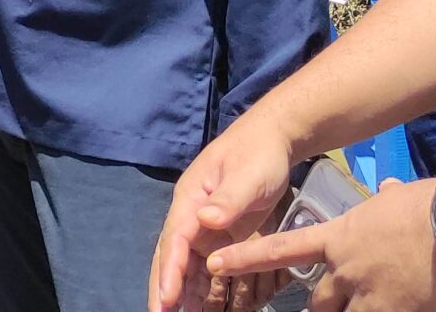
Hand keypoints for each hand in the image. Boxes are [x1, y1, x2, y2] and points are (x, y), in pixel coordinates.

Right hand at [150, 115, 295, 310]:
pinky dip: (199, 289)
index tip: (167, 296)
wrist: (272, 141)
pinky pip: (204, 268)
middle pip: (171, 256)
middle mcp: (191, 217)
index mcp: (191, 199)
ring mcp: (204, 229)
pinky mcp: (219, 236)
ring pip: (185, 266)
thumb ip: (228, 198)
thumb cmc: (257, 153)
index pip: (176, 238)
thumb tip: (206, 220)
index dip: (170, 269)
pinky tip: (198, 308)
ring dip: (180, 293)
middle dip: (163, 287)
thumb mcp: (247, 174)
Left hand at [202, 178, 435, 311]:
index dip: (246, 258)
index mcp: (341, 238)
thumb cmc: (435, 206)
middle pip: (318, 303)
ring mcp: (369, 300)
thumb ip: (385, 203)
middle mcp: (346, 273)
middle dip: (324, 307)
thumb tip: (388, 192)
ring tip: (379, 300)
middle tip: (336, 303)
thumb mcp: (400, 198)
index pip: (282, 249)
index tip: (215, 264)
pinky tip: (408, 306)